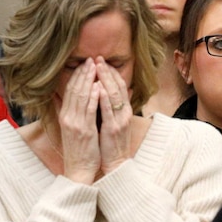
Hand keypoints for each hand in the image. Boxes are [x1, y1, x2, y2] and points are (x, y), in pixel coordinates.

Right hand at [57, 58, 101, 183]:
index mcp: (64, 116)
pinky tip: (97, 87)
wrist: (78, 169)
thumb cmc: (78, 149)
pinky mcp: (85, 131)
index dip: (77, 76)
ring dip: (89, 80)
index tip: (84, 64)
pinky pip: (89, 111)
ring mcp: (76, 124)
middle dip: (83, 74)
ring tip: (95, 67)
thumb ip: (68, 111)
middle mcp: (68, 118)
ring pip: (81, 97)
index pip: (69, 90)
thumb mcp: (70, 128)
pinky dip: (93, 98)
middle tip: (90, 60)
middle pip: (75, 90)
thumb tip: (63, 97)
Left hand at [95, 57, 133, 175]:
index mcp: (123, 109)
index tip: (101, 60)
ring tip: (97, 67)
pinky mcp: (113, 128)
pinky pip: (108, 111)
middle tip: (97, 58)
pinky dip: (104, 98)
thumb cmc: (112, 142)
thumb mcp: (114, 121)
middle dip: (107, 71)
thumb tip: (107, 91)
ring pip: (114, 95)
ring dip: (105, 80)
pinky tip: (99, 88)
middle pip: (117, 86)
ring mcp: (119, 120)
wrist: (116, 163)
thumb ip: (112, 106)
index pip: (119, 85)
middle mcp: (124, 112)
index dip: (110, 72)